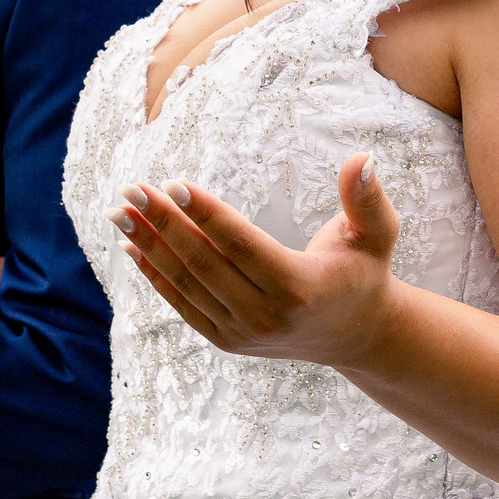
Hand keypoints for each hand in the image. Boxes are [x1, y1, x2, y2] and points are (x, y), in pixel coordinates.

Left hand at [110, 154, 396, 367]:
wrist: (357, 336)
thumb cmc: (364, 272)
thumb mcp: (376, 235)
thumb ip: (367, 198)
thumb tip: (361, 158)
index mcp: (299, 287)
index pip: (241, 244)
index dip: (206, 214)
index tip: (173, 184)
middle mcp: (266, 316)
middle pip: (204, 263)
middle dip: (164, 223)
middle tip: (132, 188)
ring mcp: (243, 333)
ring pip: (187, 284)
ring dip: (150, 246)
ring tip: (121, 211)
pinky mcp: (227, 341)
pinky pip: (183, 305)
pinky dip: (155, 276)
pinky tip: (132, 247)